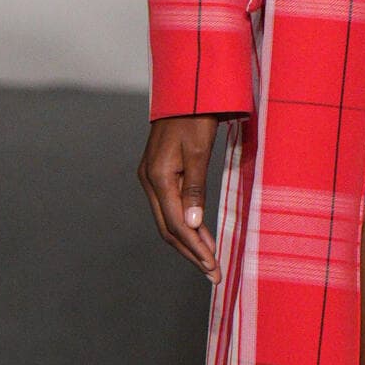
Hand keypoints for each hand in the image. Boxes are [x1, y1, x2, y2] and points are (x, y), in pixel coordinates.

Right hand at [138, 116, 226, 281]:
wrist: (185, 90)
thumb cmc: (195, 116)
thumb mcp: (198, 150)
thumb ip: (195, 188)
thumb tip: (193, 224)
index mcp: (158, 177)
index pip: (176, 224)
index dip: (195, 249)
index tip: (213, 266)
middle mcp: (149, 181)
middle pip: (168, 228)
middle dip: (191, 253)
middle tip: (214, 273)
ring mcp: (152, 178)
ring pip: (168, 220)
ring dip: (189, 242)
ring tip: (209, 261)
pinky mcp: (159, 174)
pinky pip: (170, 208)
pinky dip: (186, 225)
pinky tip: (201, 236)